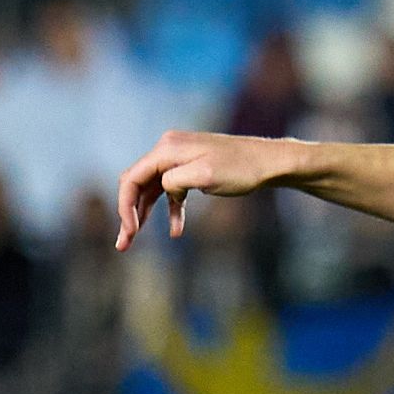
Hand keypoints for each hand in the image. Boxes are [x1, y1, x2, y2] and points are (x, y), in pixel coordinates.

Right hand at [114, 130, 305, 248]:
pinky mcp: (191, 167)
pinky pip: (172, 190)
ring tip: (134, 240)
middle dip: (129, 213)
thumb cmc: (241, 169)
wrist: (270, 161)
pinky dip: (171, 209)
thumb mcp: (204, 176)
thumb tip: (163, 187)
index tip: (129, 232)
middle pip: (137, 184)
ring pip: (152, 188)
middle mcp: (168, 149)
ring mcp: (179, 157)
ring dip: (144, 214)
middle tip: (123, 244)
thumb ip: (174, 182)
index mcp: (167, 149)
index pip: (132, 178)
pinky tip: (176, 231)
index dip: (125, 206)